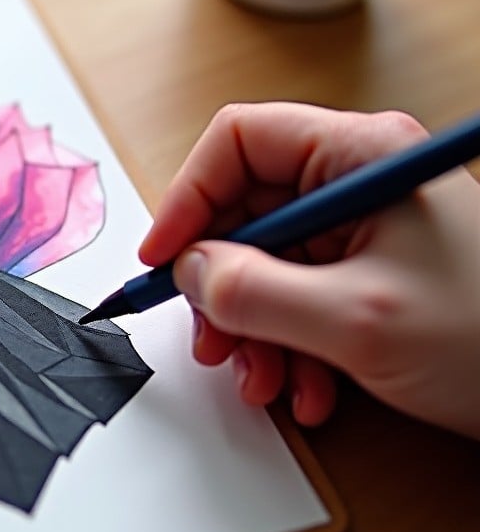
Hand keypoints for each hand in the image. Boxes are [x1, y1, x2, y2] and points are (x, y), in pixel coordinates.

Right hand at [139, 102, 479, 438]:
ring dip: (249, 328)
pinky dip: (286, 346)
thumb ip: (251, 291)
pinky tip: (306, 389)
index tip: (162, 259)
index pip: (236, 143)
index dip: (187, 198)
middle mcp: (355, 183)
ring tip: (262, 380)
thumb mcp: (352, 319)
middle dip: (219, 284)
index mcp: (357, 156)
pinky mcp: (368, 274)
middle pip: (244, 212)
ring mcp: (363, 231)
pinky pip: (297, 298)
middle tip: (210, 337)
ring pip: (264, 264)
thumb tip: (189, 273)